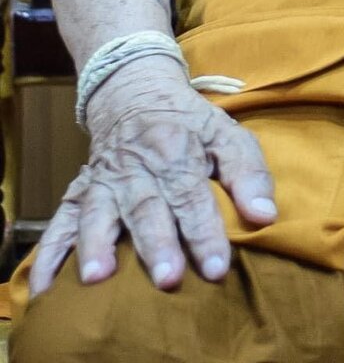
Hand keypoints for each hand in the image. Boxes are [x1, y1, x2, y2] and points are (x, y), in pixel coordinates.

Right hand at [29, 55, 276, 295]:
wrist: (134, 90)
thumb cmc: (188, 122)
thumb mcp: (225, 133)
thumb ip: (248, 173)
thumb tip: (265, 217)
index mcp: (177, 149)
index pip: (193, 195)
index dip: (204, 232)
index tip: (216, 268)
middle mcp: (138, 167)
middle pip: (147, 207)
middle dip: (156, 244)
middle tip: (168, 278)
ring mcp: (105, 180)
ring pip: (99, 212)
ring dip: (97, 244)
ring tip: (98, 278)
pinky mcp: (81, 190)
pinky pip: (61, 221)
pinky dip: (50, 252)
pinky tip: (45, 284)